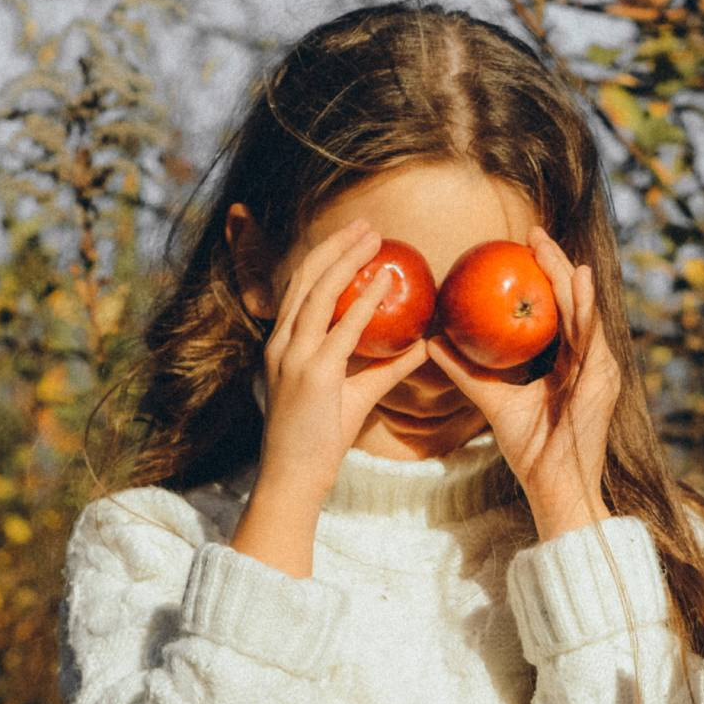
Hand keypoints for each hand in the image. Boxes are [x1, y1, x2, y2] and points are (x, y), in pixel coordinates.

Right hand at [254, 218, 430, 496]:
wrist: (292, 477)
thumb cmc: (319, 440)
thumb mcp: (357, 396)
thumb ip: (387, 369)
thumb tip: (421, 347)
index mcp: (283, 344)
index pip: (301, 287)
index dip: (326, 257)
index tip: (353, 238)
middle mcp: (282, 343)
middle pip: (306, 278)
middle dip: (336, 246)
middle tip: (367, 225)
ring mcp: (293, 356)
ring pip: (318, 293)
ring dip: (347, 261)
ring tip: (375, 238)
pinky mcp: (313, 375)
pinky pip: (342, 330)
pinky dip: (363, 303)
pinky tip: (384, 283)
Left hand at [424, 225, 615, 538]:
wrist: (554, 486)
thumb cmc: (529, 450)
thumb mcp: (493, 401)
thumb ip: (467, 371)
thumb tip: (430, 341)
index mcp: (570, 365)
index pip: (557, 312)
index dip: (541, 278)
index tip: (518, 249)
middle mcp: (589, 362)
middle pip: (572, 304)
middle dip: (554, 265)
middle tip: (531, 232)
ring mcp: (600, 370)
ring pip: (584, 311)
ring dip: (568, 276)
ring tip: (548, 245)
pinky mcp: (603, 380)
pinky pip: (593, 334)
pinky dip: (586, 305)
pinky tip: (577, 279)